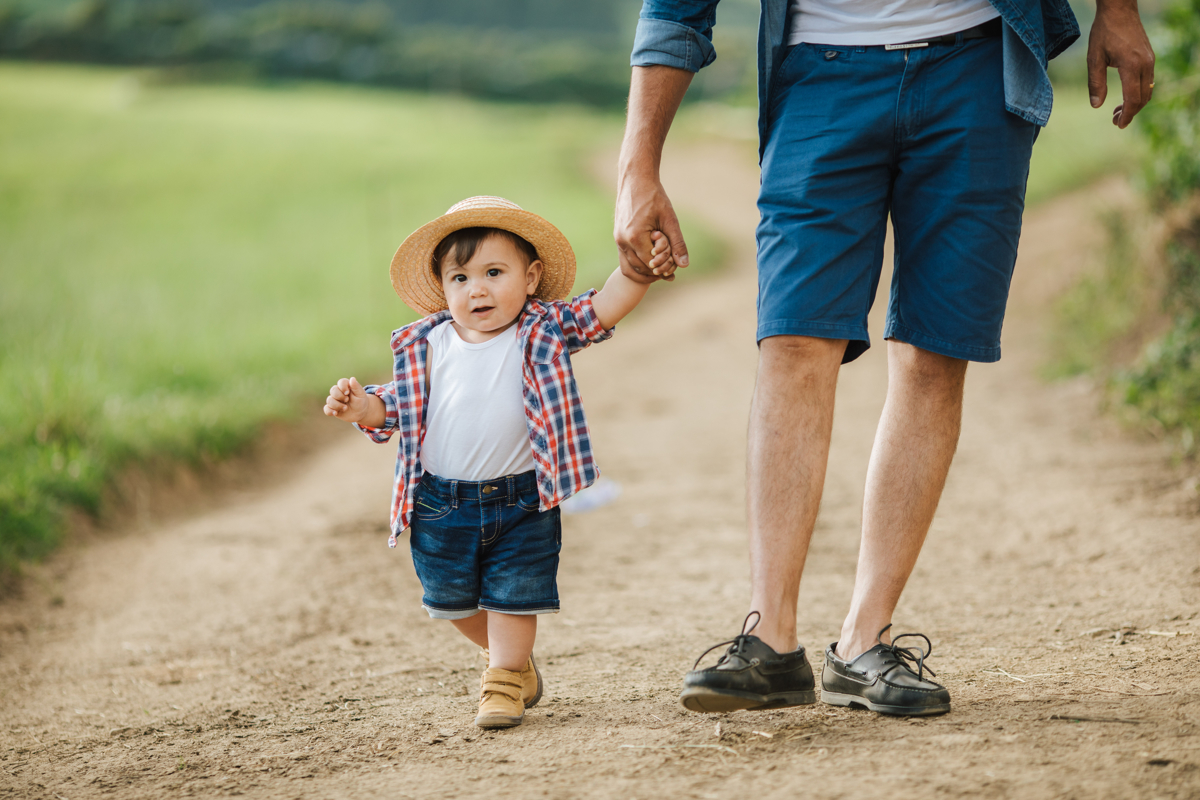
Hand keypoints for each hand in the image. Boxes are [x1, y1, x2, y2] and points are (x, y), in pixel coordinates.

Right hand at [324, 377, 368, 421]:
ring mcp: (334, 400)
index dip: (342, 387)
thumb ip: (356, 387)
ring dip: (337, 405)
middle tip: (347, 400)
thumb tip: (352, 378)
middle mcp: (338, 392)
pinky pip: (326, 409)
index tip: (347, 393)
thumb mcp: (361, 394)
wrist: (360, 412)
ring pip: (329, 400)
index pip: (341, 382)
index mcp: (346, 386)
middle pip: (333, 390)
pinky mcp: (332, 408)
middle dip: (340, 396)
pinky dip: (329, 411)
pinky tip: (336, 413)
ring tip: (346, 408)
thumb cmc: (361, 401)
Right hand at [614, 169, 688, 283]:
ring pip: (629, 267)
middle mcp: (623, 241)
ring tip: (660, 268)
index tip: (674, 265)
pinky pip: (625, 259)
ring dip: (645, 271)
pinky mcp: (617, 237)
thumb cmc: (654, 197)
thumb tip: (684, 265)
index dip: (664, 267)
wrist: (635, 179)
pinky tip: (651, 261)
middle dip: (655, 272)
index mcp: (635, 237)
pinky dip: (637, 264)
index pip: (651, 264)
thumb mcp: (670, 219)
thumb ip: (677, 243)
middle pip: (640, 269)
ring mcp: (618, 239)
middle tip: (669, 271)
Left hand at [1088, 0, 1154, 128]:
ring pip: (1147, 90)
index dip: (1127, 115)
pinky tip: (1125, 98)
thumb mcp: (1094, 58)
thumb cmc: (1104, 32)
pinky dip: (1138, 93)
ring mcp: (1150, 60)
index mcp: (1131, 65)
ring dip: (1134, 104)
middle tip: (1114, 122)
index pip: (1133, 98)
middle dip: (1130, 113)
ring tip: (1116, 112)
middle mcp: (1145, 64)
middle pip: (1142, 98)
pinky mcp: (1150, 58)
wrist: (1119, 10)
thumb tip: (1096, 106)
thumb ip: (1095, 83)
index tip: (1118, 125)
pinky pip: (1147, 81)